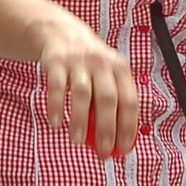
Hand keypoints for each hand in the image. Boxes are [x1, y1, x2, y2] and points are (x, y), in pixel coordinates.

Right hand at [35, 20, 138, 157]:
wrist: (61, 33)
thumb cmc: (89, 65)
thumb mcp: (107, 75)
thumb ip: (114, 104)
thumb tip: (119, 145)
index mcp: (120, 69)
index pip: (130, 101)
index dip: (128, 127)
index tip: (122, 150)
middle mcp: (101, 63)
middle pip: (108, 99)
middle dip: (106, 129)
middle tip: (102, 152)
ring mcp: (78, 61)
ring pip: (82, 94)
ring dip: (80, 120)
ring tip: (77, 141)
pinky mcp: (56, 61)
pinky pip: (56, 87)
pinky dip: (56, 106)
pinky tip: (55, 123)